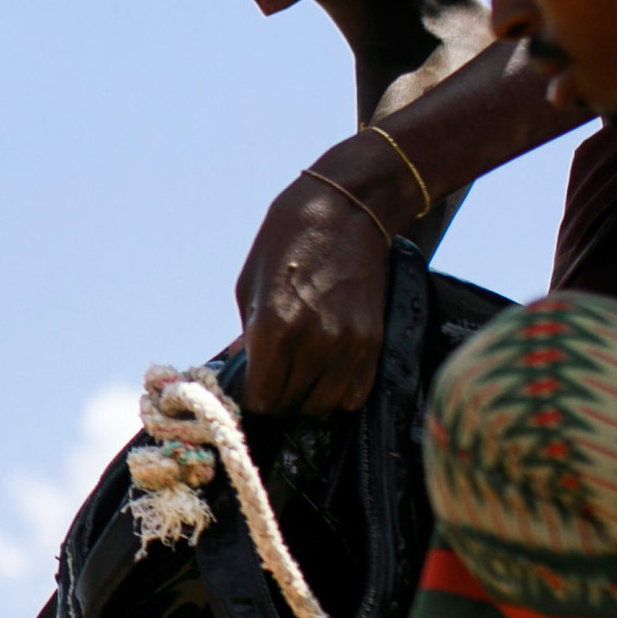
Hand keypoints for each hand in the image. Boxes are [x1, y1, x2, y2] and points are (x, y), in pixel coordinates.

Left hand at [235, 169, 393, 413]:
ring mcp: (347, 345)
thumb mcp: (250, 286)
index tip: (254, 383)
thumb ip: (247, 335)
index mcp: (274, 328)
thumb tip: (243, 369)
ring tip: (302, 375)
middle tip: (276, 378)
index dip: (254, 395)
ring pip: (324, 405)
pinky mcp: (373, 342)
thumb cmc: (287, 242)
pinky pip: (355, 393)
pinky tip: (328, 372)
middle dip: (279, 397)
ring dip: (309, 397)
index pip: (262, 398)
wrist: (346, 211)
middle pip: (292, 405)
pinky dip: (339, 391)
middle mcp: (313, 343)